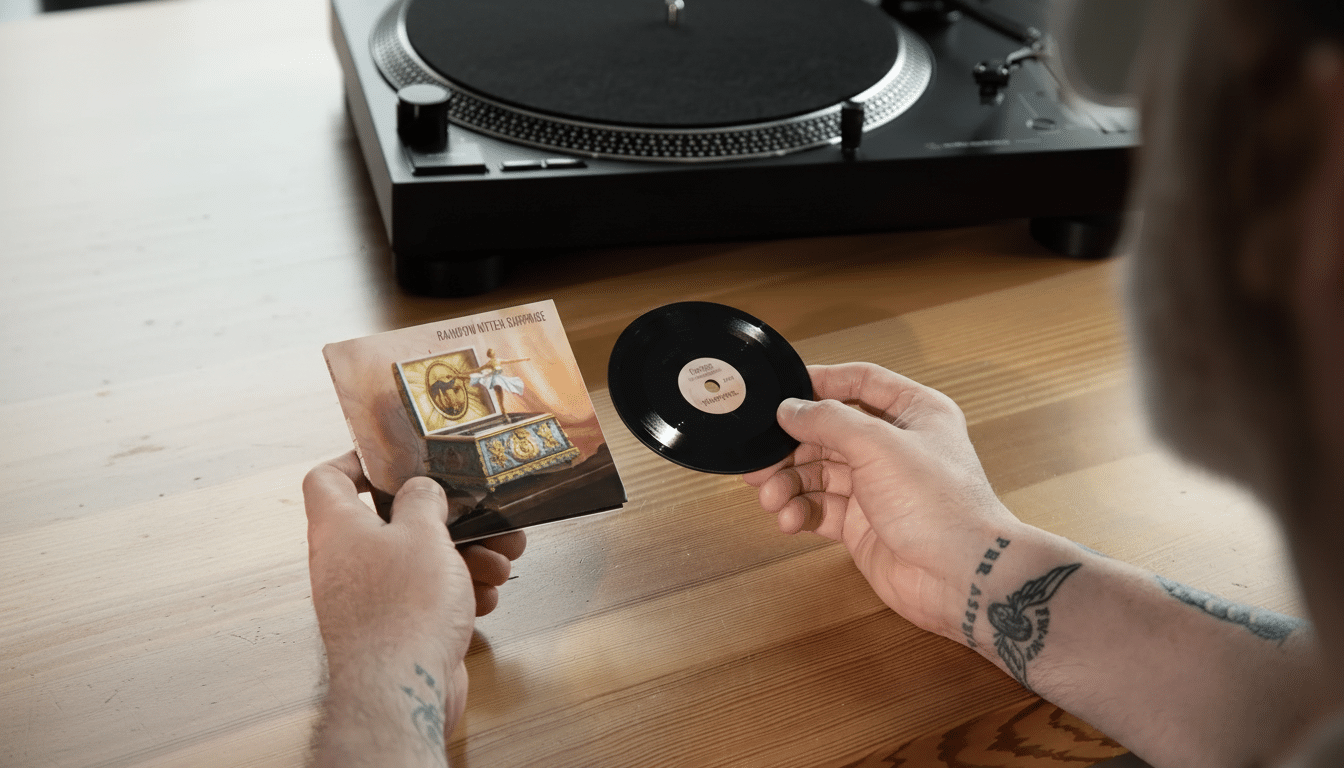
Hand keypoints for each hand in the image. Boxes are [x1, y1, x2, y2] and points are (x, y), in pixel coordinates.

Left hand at [303, 452, 524, 756]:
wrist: (402, 690)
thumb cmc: (403, 609)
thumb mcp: (423, 534)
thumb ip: (423, 500)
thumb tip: (420, 489)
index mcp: (339, 529)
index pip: (327, 479)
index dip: (356, 461)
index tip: (394, 458)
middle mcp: (347, 562)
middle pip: (394, 522)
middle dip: (447, 520)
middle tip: (483, 519)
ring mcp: (370, 599)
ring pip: (420, 562)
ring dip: (465, 558)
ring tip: (498, 563)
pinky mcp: (396, 630)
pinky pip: (428, 598)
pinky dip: (459, 594)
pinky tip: (484, 598)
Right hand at [744, 363, 1019, 640]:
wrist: (960, 576)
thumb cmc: (938, 503)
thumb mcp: (878, 445)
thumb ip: (828, 421)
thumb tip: (789, 409)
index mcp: (914, 413)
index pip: (861, 383)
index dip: (821, 383)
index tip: (780, 392)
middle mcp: (896, 447)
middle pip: (830, 432)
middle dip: (792, 446)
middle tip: (759, 461)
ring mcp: (879, 487)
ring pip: (820, 473)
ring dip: (790, 483)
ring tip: (770, 498)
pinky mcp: (864, 525)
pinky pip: (822, 508)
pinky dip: (801, 511)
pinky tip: (789, 520)